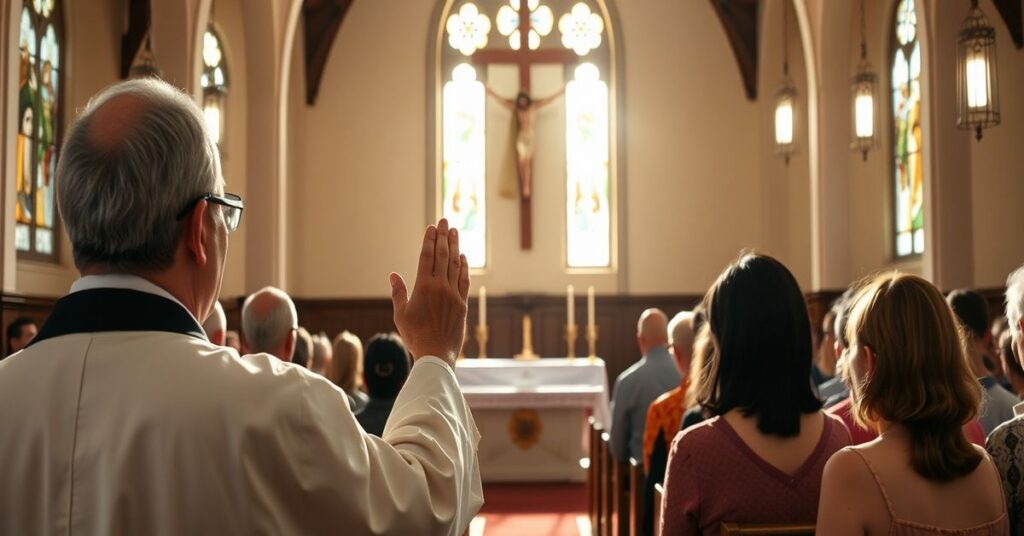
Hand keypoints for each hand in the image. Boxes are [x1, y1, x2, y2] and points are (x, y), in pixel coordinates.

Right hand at [390, 219, 469, 365]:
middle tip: (445, 220)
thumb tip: (393, 275)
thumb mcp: (401, 315)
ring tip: (454, 232)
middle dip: (443, 236)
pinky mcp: (462, 303)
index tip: (431, 227)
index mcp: (423, 287)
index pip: (427, 257)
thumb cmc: (415, 336)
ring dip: (454, 246)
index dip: (429, 240)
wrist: (436, 354)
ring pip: (455, 264)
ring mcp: (453, 294)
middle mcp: (440, 287)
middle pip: (442, 255)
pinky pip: (464, 280)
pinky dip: (464, 267)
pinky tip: (463, 257)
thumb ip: (398, 293)